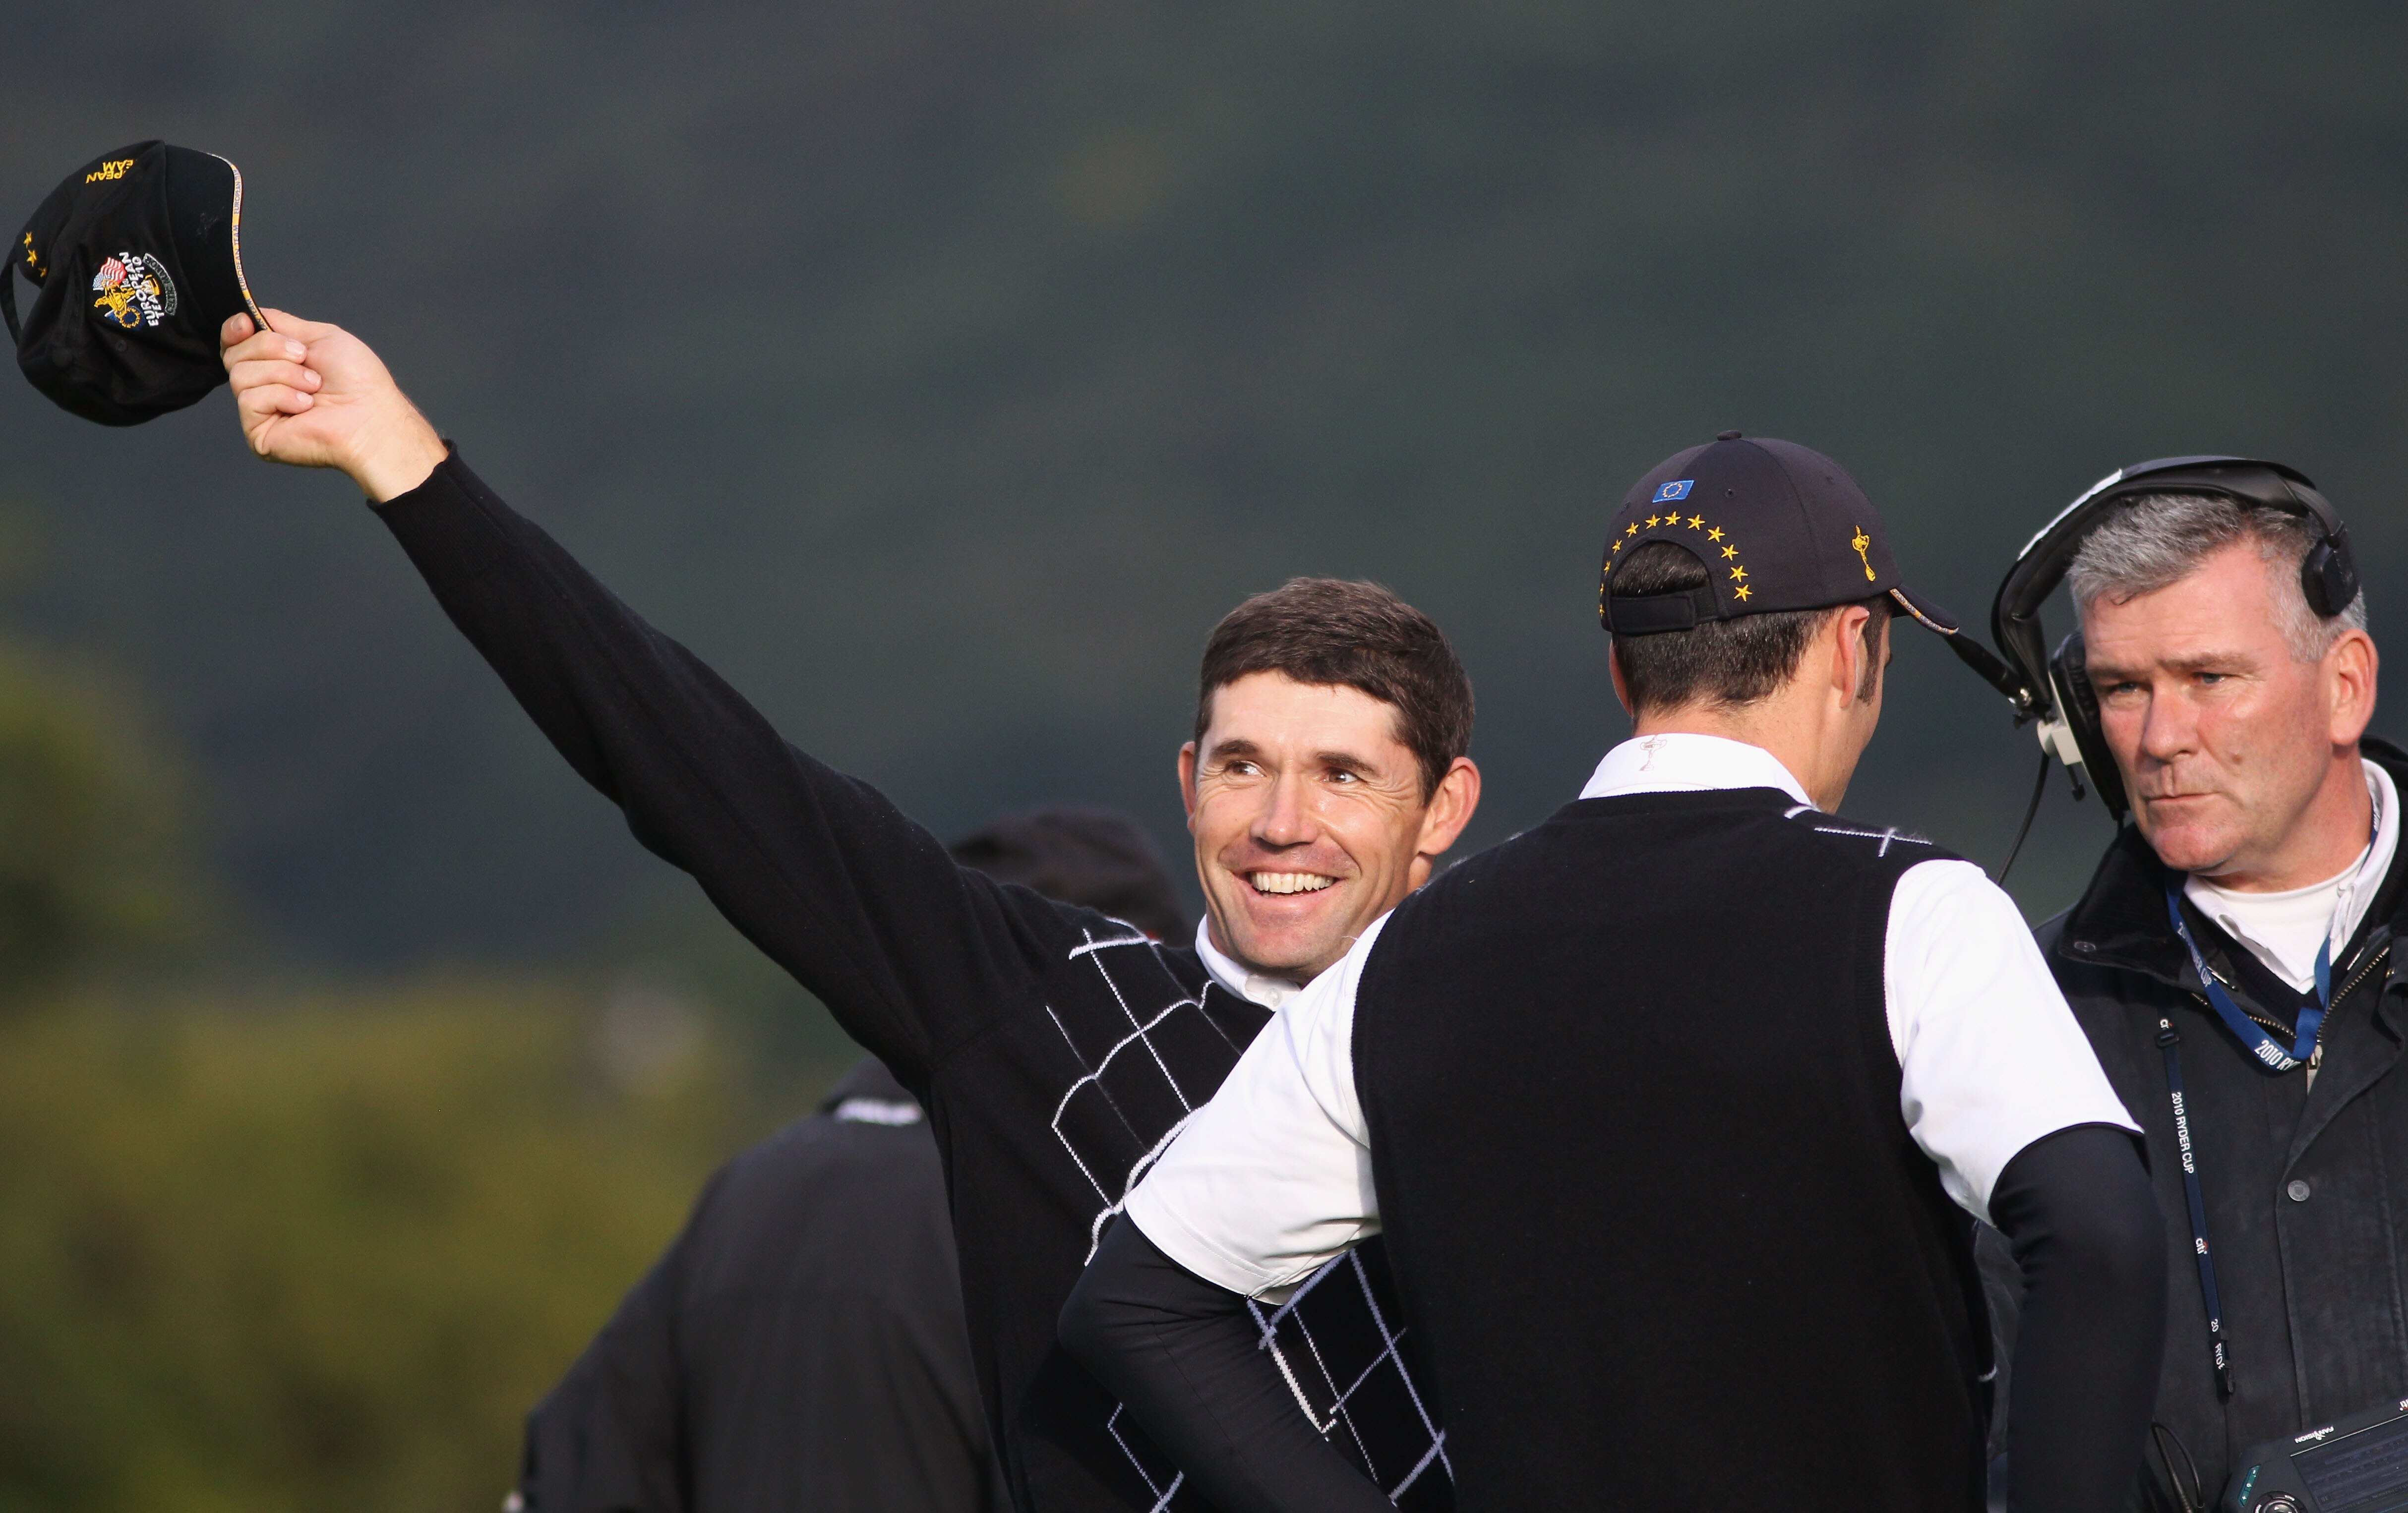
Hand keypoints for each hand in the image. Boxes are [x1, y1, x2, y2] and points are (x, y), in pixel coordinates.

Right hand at [221, 311, 448, 501]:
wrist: (372, 416)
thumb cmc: (359, 381)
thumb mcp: (321, 336)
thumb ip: (282, 324)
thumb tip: (251, 314)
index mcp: (276, 363)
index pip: (235, 342)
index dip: (233, 329)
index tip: (246, 323)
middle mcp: (264, 386)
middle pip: (235, 353)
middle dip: (271, 348)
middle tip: (305, 360)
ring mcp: (260, 411)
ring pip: (241, 374)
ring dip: (284, 373)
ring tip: (313, 387)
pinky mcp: (258, 433)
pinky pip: (250, 399)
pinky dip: (282, 396)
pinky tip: (306, 407)